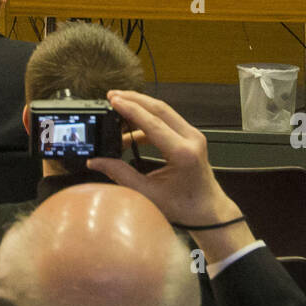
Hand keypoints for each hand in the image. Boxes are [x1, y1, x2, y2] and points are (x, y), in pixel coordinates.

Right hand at [89, 90, 234, 228]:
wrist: (208, 209)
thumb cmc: (184, 206)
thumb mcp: (149, 193)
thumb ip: (121, 174)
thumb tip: (98, 161)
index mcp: (183, 154)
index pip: (153, 124)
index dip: (131, 110)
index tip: (113, 100)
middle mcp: (191, 139)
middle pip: (160, 109)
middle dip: (134, 99)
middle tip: (112, 96)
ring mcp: (193, 135)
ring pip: (164, 111)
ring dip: (141, 106)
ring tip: (118, 107)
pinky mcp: (190, 136)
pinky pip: (167, 120)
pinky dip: (148, 119)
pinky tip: (131, 128)